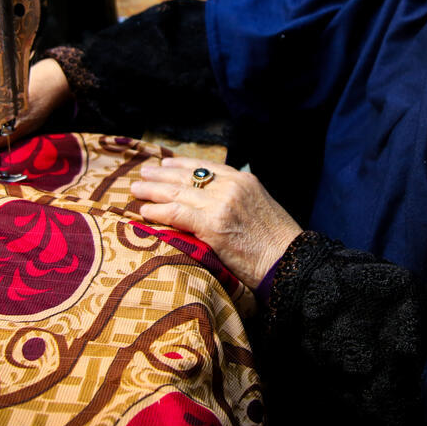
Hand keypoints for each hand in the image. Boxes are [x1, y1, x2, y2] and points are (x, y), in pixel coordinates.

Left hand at [130, 156, 302, 287]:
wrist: (290, 261)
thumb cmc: (276, 242)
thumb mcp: (259, 207)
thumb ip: (237, 199)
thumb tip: (213, 202)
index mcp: (244, 179)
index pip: (205, 166)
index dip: (181, 165)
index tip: (164, 164)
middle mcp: (231, 186)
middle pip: (187, 176)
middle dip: (161, 175)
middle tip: (143, 174)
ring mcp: (221, 204)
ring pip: (178, 192)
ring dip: (153, 191)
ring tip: (136, 190)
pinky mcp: (213, 225)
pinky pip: (177, 214)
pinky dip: (158, 211)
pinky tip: (145, 211)